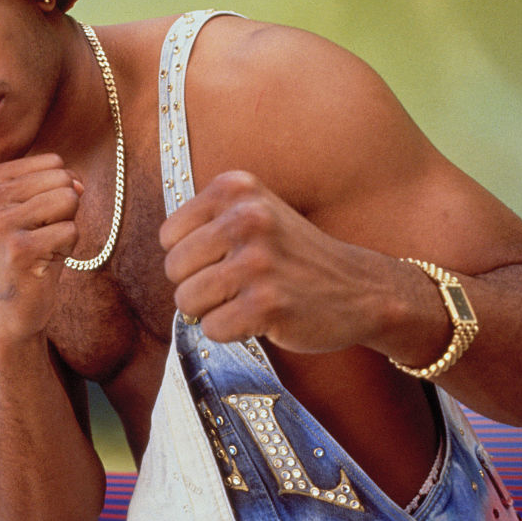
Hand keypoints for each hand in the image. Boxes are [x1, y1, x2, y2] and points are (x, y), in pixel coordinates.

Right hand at [0, 154, 81, 341]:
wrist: (9, 310)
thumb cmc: (28, 253)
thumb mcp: (35, 209)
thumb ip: (58, 183)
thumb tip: (78, 183)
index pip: (52, 162)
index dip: (57, 192)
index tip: (35, 219)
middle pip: (62, 178)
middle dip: (64, 210)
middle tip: (40, 236)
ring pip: (68, 199)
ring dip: (66, 228)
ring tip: (43, 248)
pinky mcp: (19, 249)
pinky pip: (71, 230)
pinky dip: (67, 249)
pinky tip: (43, 263)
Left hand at [160, 170, 384, 353]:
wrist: (359, 288)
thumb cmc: (293, 254)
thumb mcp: (253, 210)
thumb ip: (205, 220)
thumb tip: (162, 254)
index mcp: (236, 188)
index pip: (169, 235)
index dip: (190, 256)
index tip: (223, 258)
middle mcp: (246, 218)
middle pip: (173, 269)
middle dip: (196, 285)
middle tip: (235, 285)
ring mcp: (258, 261)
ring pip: (187, 300)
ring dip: (211, 310)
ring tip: (245, 299)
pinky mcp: (266, 304)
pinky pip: (212, 328)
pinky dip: (230, 331)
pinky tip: (260, 317)